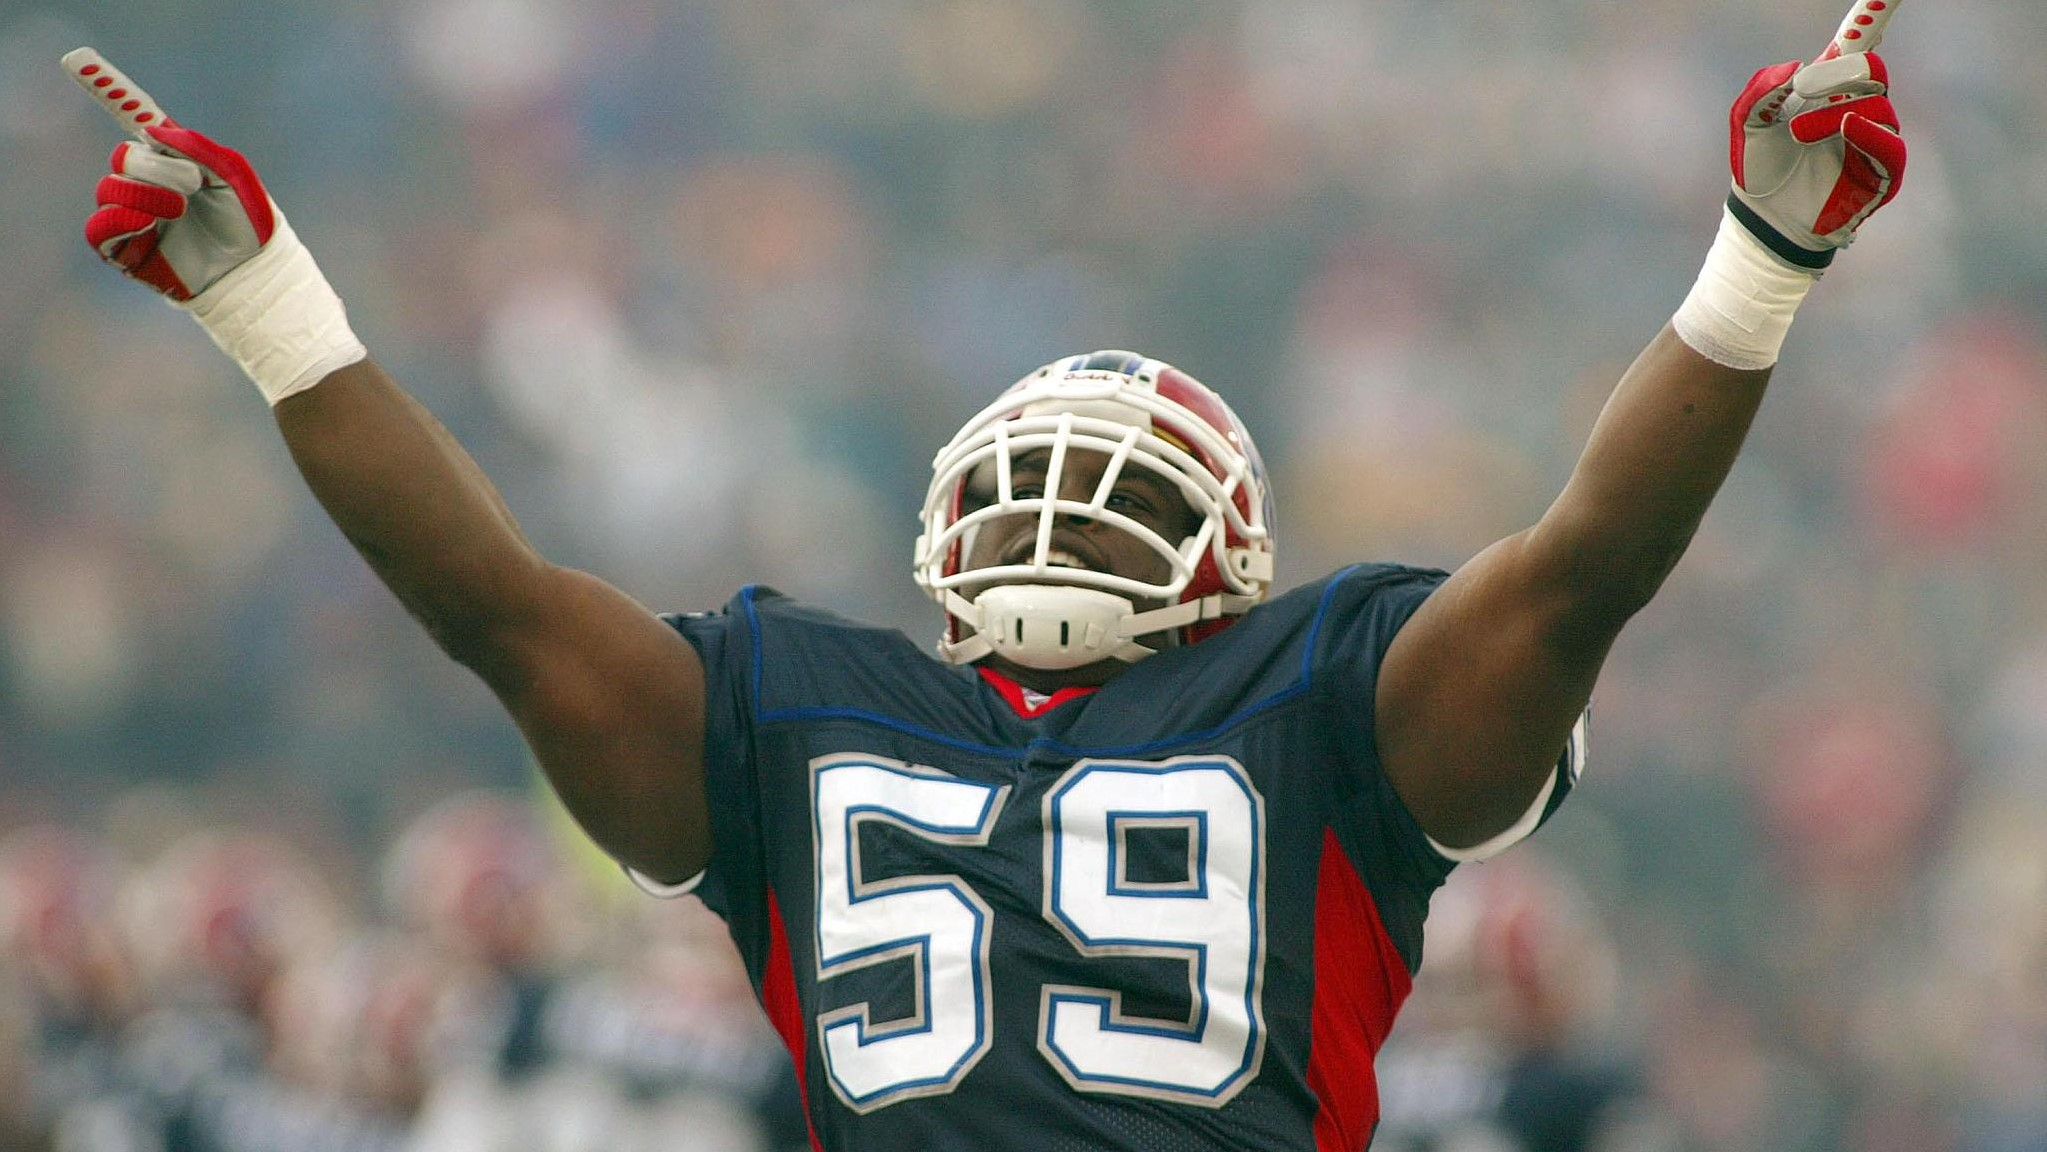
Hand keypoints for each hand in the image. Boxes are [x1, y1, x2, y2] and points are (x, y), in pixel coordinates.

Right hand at [66, 47, 362, 401]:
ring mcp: (140, 223)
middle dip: (155, 165)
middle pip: (124, 159)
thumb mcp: (237, 180)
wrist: (259, 280)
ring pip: (110, 189)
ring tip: (180, 207)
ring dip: (144, 191)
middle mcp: (155, 192)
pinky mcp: (130, 254)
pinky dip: (121, 217)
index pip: (143, 136)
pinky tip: (154, 220)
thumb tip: (156, 129)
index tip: (85, 68)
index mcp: (180, 171)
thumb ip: (201, 150)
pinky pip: (101, 228)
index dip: (115, 102)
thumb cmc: (257, 231)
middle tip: (191, 183)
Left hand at [1726, 1, 1906, 269]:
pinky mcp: (1881, 174)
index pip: (1860, 44)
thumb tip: (1796, 66)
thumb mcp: (1747, 125)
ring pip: (1875, 105)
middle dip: (1839, 72)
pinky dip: (1870, 132)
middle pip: (1871, 69)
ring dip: (1833, 111)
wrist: (1761, 221)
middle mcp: (1857, 108)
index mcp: (1828, 89)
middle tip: (1801, 89)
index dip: (1877, 12)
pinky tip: (1846, 126)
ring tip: (1798, 132)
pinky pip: (1890, 145)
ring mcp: (1872, 139)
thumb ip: (1761, 90)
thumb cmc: (1758, 171)